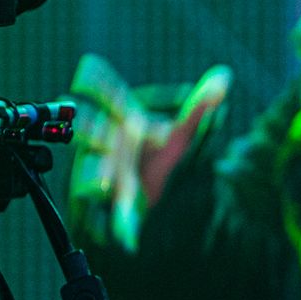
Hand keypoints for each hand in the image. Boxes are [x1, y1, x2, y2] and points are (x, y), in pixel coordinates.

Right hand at [69, 56, 229, 249]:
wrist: (154, 214)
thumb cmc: (158, 167)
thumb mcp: (181, 141)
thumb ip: (198, 111)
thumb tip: (223, 77)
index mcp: (122, 125)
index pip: (107, 97)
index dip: (97, 82)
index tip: (87, 67)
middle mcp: (106, 148)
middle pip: (90, 134)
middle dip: (87, 128)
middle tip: (77, 114)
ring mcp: (101, 179)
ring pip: (92, 175)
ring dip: (96, 178)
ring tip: (105, 183)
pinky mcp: (102, 211)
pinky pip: (106, 216)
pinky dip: (117, 224)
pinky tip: (126, 231)